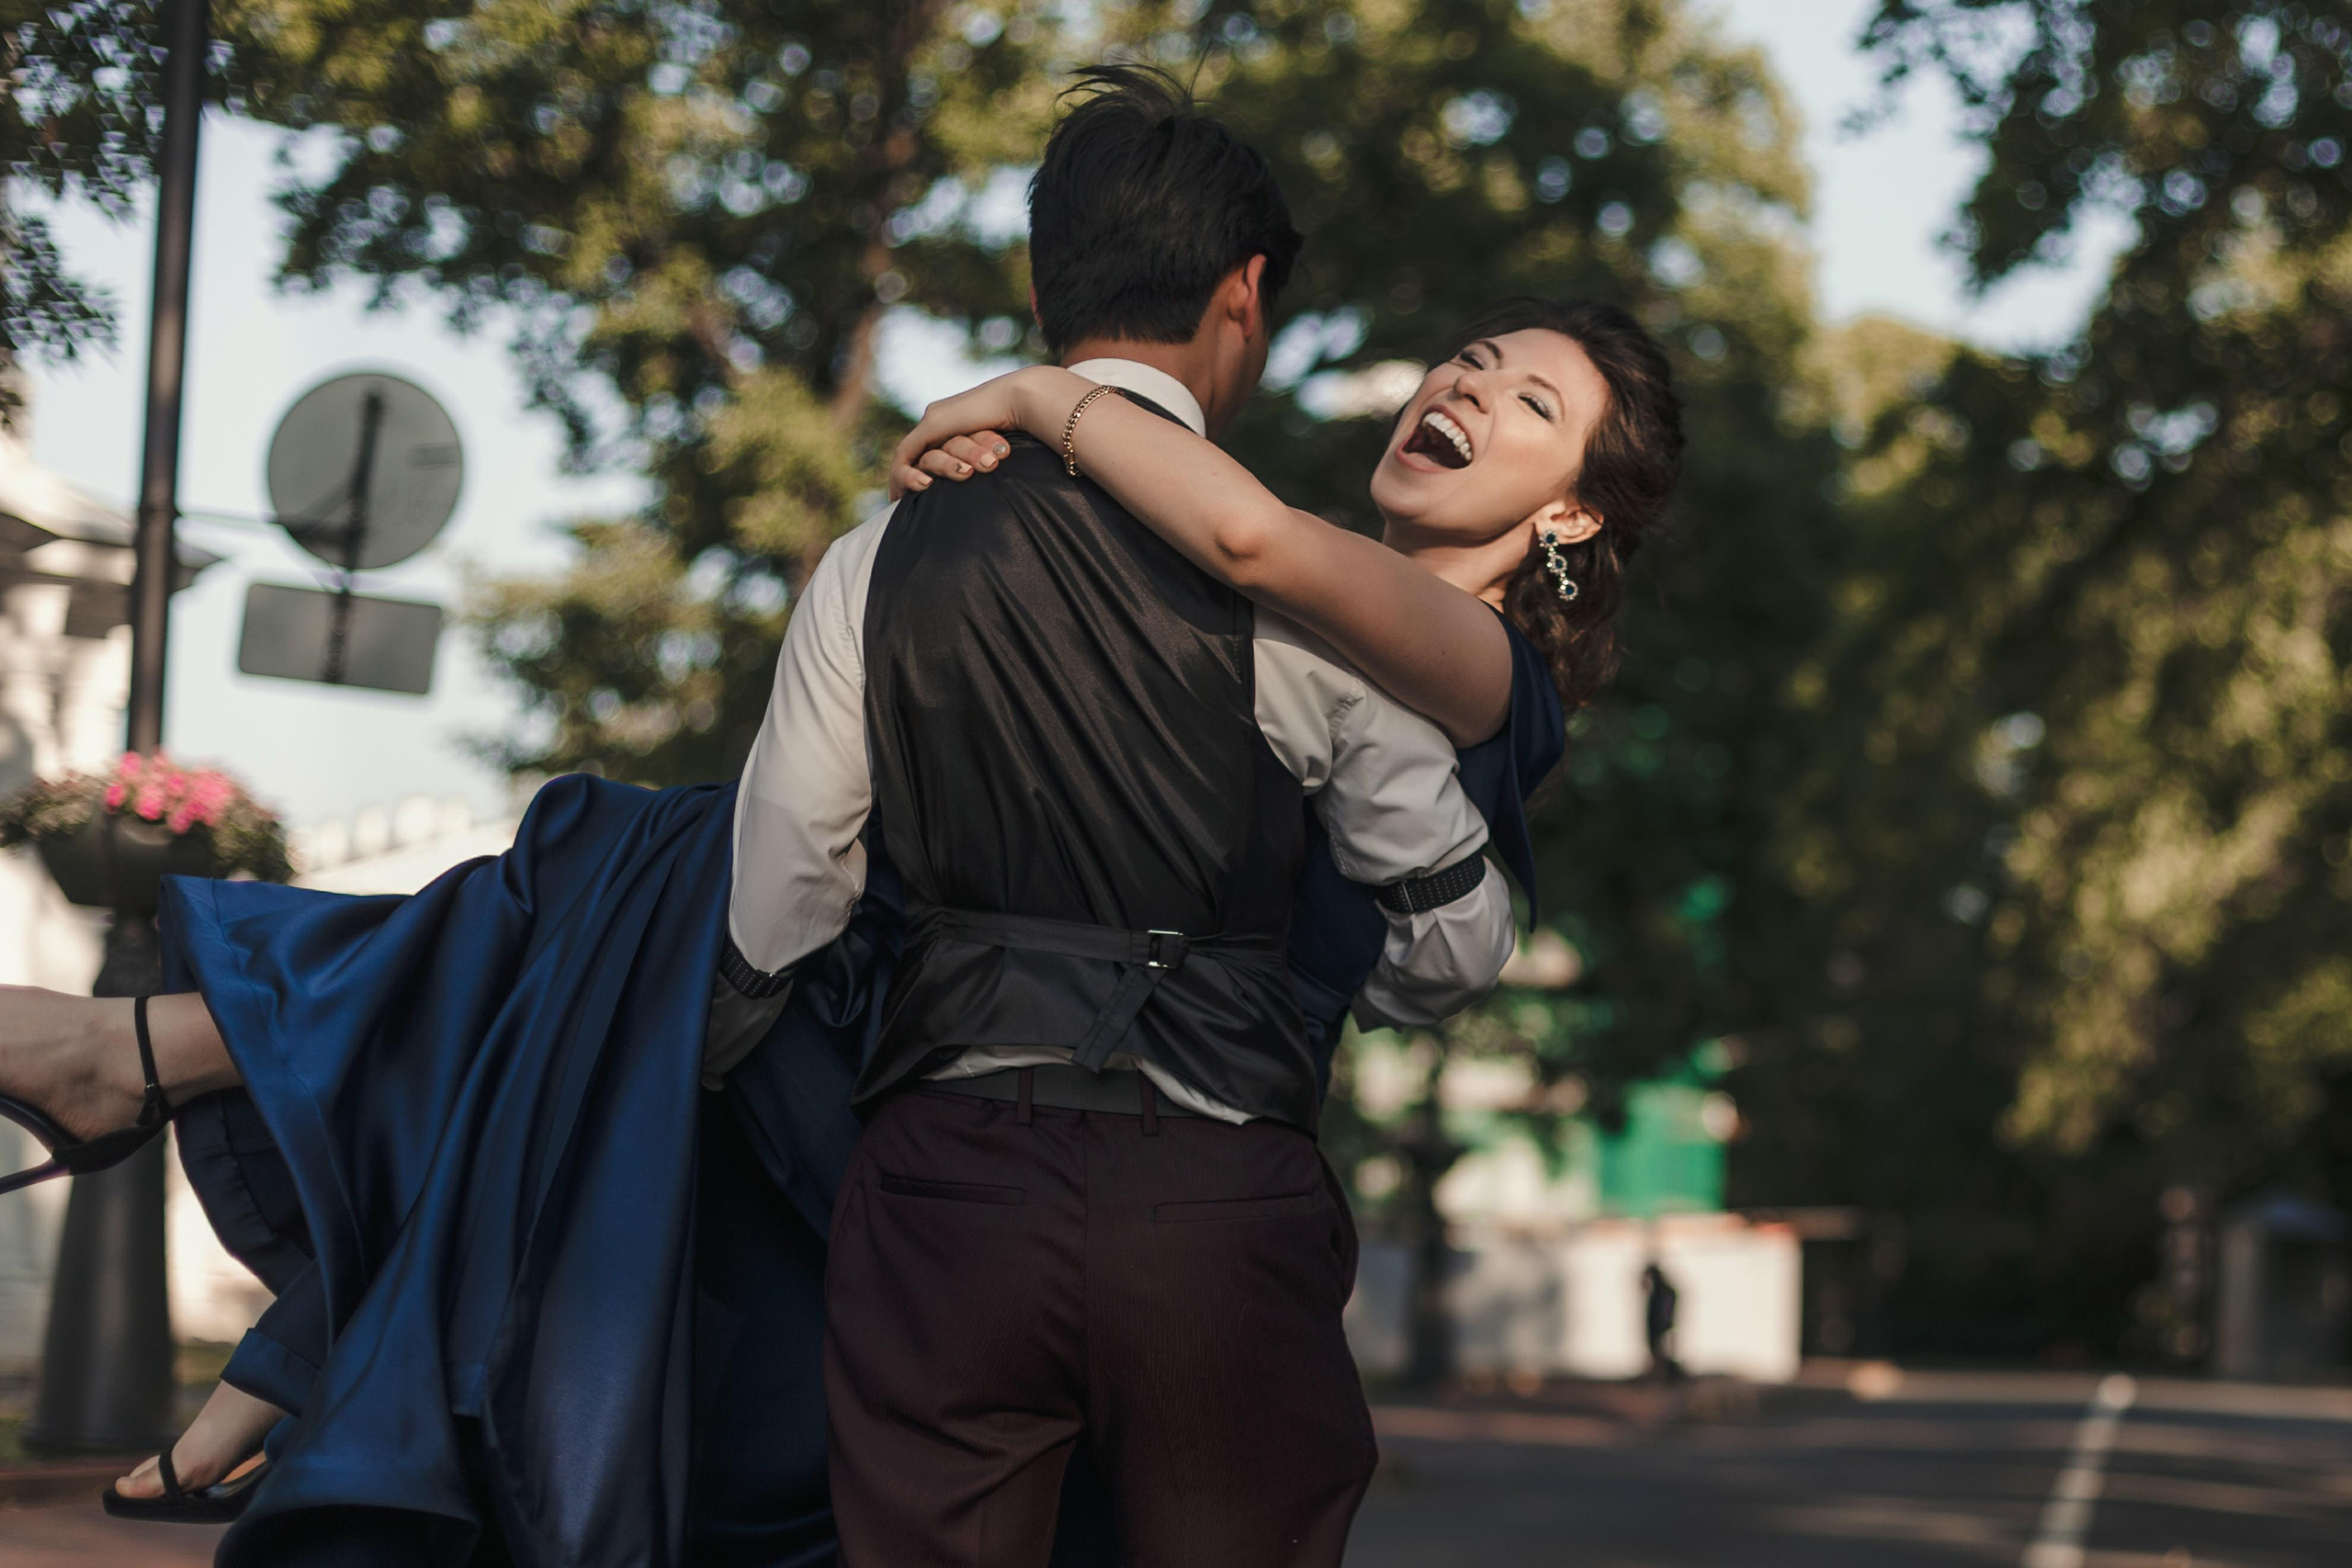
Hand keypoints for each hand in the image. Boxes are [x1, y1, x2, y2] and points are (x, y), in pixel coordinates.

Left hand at [887, 364, 1087, 498]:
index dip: (921, 469)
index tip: (921, 492)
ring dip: (909, 479)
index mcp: (957, 420)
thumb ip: (990, 458)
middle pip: (915, 450)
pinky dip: (903, 474)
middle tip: (901, 500)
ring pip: (911, 453)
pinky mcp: (933, 425)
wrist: (1024, 400)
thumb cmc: (1026, 426)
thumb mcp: (1000, 449)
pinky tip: (903, 493)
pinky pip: (907, 453)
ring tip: (910, 499)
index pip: (930, 446)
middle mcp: (941, 417)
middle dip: (906, 478)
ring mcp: (935, 419)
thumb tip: (992, 478)